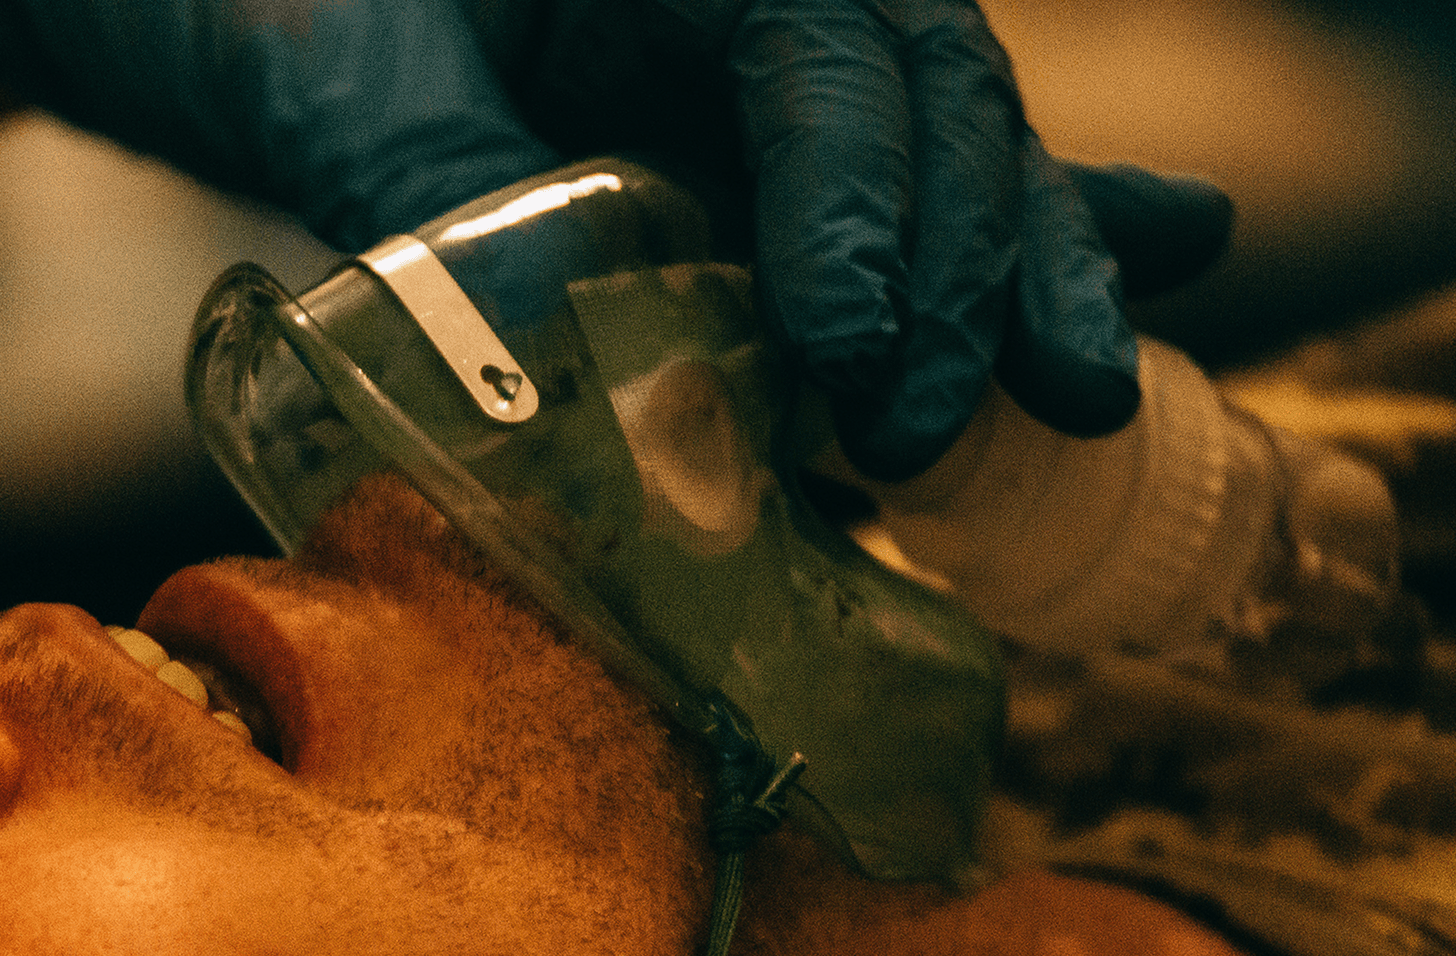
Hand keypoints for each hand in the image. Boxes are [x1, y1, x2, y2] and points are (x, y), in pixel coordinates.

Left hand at [0, 0, 1231, 478]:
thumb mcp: (324, 81)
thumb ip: (431, 191)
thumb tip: (528, 367)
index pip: (825, 54)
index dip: (863, 207)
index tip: (853, 356)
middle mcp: (731, 6)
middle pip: (924, 107)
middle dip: (974, 261)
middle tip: (974, 415)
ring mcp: (736, 85)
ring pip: (934, 163)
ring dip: (1021, 271)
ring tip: (1094, 385)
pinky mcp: (716, 170)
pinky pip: (867, 216)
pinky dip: (975, 263)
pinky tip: (1132, 285)